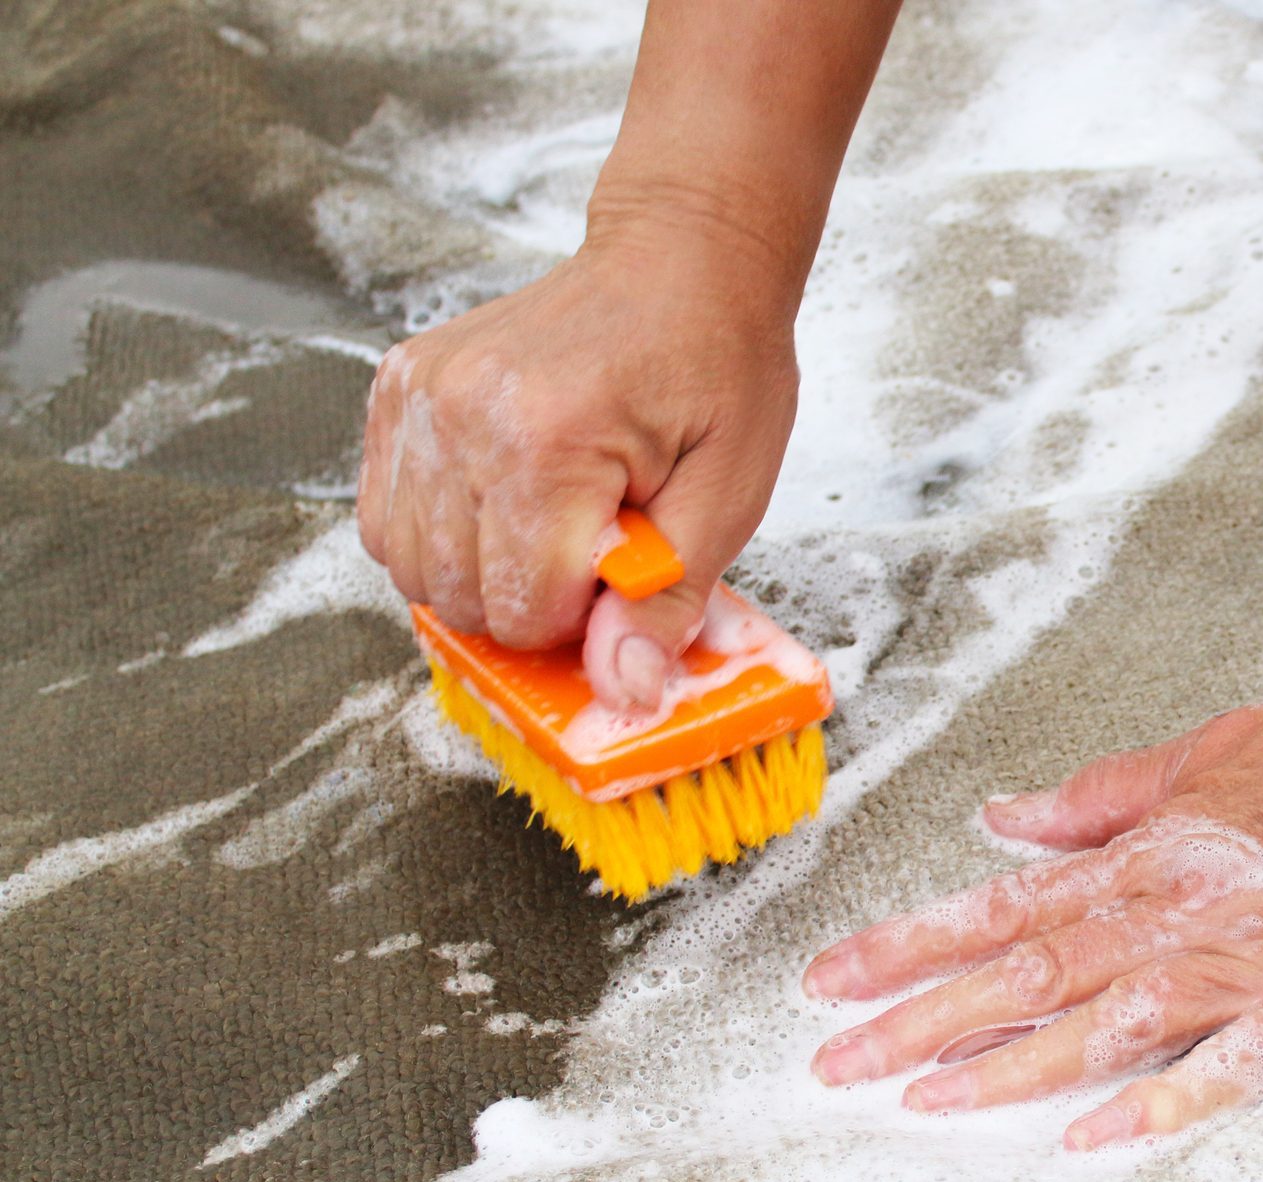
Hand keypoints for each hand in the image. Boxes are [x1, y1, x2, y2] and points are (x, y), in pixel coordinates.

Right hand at [356, 232, 799, 710]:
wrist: (681, 260)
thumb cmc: (716, 364)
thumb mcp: (727, 496)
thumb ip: (665, 601)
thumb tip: (623, 692)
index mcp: (546, 442)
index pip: (523, 612)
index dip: (582, 618)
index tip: (625, 569)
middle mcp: (461, 415)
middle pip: (459, 598)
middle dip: (530, 601)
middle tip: (595, 545)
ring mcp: (418, 396)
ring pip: (410, 567)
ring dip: (480, 573)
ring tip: (552, 522)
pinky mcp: (398, 388)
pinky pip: (388, 514)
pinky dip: (442, 534)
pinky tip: (505, 502)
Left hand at [802, 673, 1262, 1149]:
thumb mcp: (1210, 749)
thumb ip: (1103, 798)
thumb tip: (1007, 821)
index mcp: (1148, 850)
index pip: (1001, 906)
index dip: (909, 947)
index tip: (829, 981)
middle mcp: (1179, 909)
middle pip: (1026, 974)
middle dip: (921, 1020)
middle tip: (835, 1064)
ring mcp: (1251, 960)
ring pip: (1104, 1023)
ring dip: (1009, 1067)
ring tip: (925, 1103)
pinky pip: (1232, 1065)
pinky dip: (1163, 1102)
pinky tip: (1096, 1136)